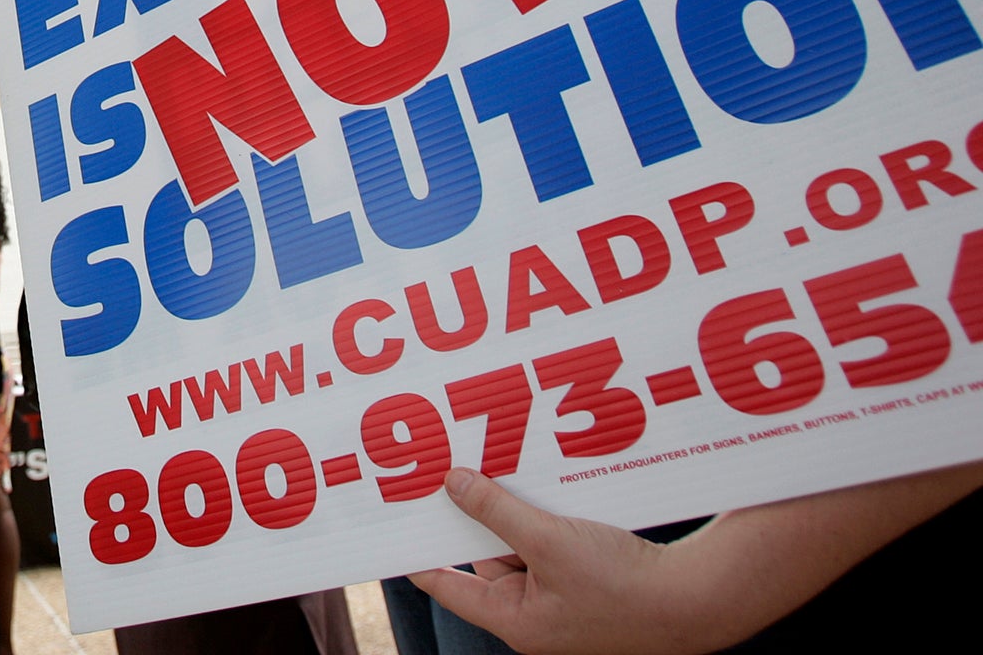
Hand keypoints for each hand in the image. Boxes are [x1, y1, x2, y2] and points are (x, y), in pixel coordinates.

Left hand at [406, 469, 697, 654]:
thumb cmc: (624, 584)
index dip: (417, 550)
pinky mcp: (582, 582)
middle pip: (484, 555)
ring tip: (508, 469)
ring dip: (516, 509)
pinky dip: (543, 516)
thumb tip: (452, 484)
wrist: (697, 598)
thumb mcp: (549, 540)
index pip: (446, 584)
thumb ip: (497, 511)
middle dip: (479, 514)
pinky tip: (547, 486)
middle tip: (457, 466)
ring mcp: (558, 600)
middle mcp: (532, 616)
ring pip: (518, 543)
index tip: (389, 520)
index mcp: (515, 621)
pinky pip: (546, 542)